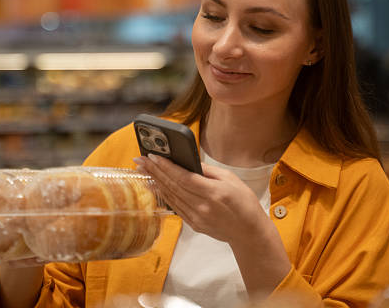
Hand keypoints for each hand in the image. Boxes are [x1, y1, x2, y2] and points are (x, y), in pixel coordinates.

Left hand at [133, 154, 268, 245]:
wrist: (249, 232)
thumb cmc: (244, 203)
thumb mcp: (230, 179)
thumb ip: (208, 170)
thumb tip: (188, 162)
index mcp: (213, 192)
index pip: (183, 177)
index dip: (166, 166)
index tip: (152, 156)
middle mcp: (202, 206)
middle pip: (173, 186)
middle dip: (154, 171)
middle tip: (140, 160)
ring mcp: (197, 217)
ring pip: (171, 196)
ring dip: (155, 182)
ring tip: (143, 170)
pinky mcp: (194, 225)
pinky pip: (175, 207)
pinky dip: (164, 195)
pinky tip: (156, 186)